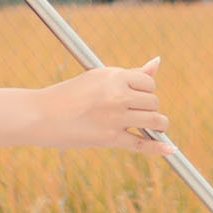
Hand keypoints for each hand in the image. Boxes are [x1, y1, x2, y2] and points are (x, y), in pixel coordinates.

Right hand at [39, 56, 171, 154]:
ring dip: (158, 125)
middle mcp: (118, 95)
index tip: (136, 97)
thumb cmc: (69, 94)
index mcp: (114, 76)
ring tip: (153, 127)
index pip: (148, 83)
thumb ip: (130, 74)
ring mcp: (115, 118)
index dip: (145, 91)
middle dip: (149, 108)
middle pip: (153, 102)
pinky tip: (170, 149)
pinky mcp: (110, 139)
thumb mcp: (98, 77)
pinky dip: (158, 148)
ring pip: (154, 120)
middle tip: (134, 113)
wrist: (42, 115)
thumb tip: (157, 63)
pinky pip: (142, 144)